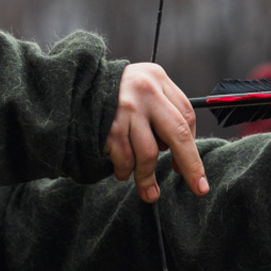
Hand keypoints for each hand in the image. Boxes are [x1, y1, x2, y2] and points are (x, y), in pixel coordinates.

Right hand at [105, 63, 208, 202]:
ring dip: (148, 178)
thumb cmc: (113, 92)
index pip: (186, 116)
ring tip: (149, 192)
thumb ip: (163, 110)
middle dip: (190, 166)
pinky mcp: (107, 126)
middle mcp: (145, 91)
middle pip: (178, 134)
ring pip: (149, 153)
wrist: (71, 86)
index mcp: (157, 78)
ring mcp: (125, 108)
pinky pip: (125, 158)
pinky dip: (125, 170)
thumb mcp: (142, 87)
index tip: (194, 170)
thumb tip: (178, 153)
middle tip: (199, 188)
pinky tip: (123, 173)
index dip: (191, 146)